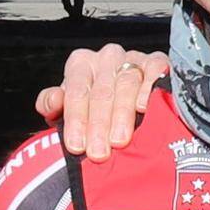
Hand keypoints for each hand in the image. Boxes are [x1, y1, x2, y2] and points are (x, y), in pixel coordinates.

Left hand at [35, 41, 171, 160]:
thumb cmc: (94, 105)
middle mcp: (106, 57)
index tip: (77, 146)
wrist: (130, 96)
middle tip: (98, 152)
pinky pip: (153, 73)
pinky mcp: (157, 62)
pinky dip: (148, 90)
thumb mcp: (69, 106)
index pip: (76, 92)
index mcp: (81, 64)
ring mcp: (133, 58)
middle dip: (98, 125)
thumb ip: (53, 104)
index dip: (76, 120)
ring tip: (119, 141)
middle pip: (101, 91)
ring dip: (122, 115)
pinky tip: (143, 108)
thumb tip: (52, 102)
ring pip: (126, 84)